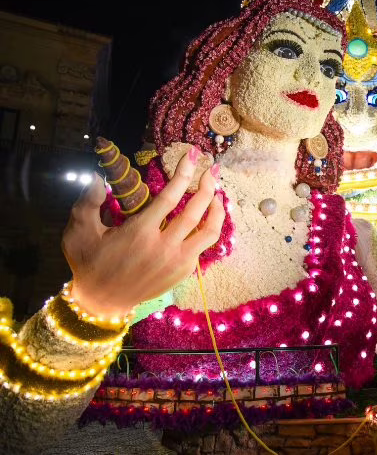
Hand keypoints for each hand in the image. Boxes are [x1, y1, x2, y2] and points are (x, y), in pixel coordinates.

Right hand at [63, 150, 223, 318]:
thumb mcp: (80, 232)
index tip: (192, 155)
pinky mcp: (183, 272)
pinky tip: (208, 217)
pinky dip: (210, 229)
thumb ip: (88, 202)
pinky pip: (203, 247)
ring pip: (209, 232)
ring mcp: (177, 262)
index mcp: (139, 233)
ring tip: (217, 193)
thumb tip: (98, 177)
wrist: (102, 302)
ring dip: (217, 210)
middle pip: (195, 212)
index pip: (170, 197)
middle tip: (212, 168)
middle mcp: (163, 247)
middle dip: (207, 186)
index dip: (184, 173)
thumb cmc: (90, 262)